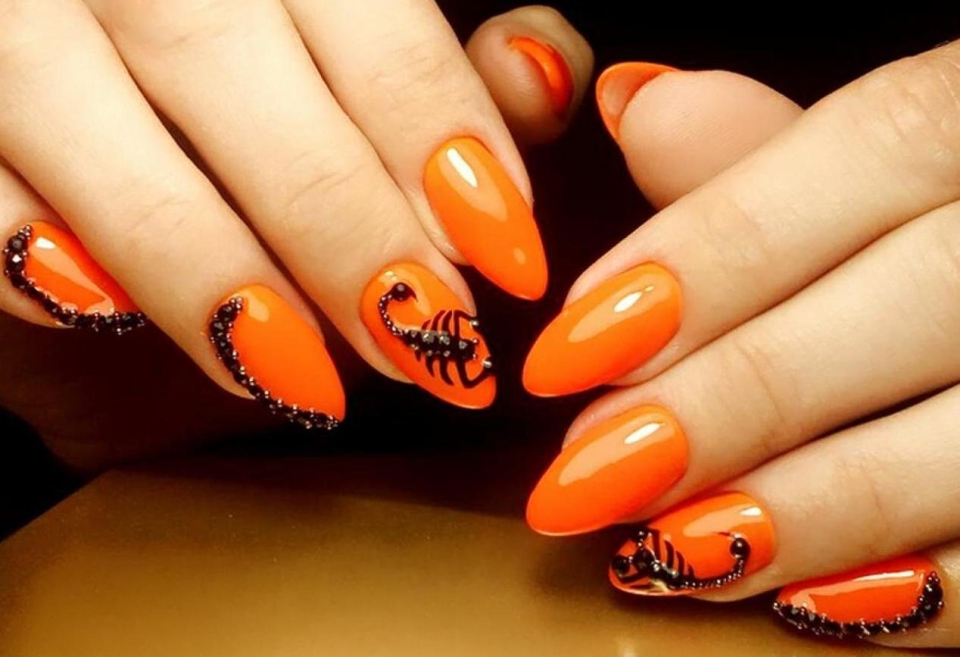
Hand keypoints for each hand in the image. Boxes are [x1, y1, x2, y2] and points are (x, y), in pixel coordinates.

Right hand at [0, 2, 592, 469]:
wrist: (78, 14)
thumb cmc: (237, 25)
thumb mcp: (334, 10)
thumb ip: (436, 47)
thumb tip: (540, 75)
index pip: (368, 22)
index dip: (440, 140)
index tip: (509, 255)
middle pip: (228, 65)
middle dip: (340, 225)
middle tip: (430, 344)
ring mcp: (8, 11)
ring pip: (78, 116)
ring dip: (199, 264)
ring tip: (300, 374)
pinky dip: (19, 246)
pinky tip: (101, 311)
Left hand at [522, 42, 959, 647]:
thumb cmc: (942, 210)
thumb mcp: (880, 154)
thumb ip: (765, 147)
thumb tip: (639, 107)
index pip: (868, 149)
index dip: (706, 255)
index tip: (568, 349)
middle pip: (918, 295)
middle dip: (733, 395)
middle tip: (588, 468)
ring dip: (806, 507)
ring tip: (665, 547)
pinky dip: (926, 592)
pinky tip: (804, 601)